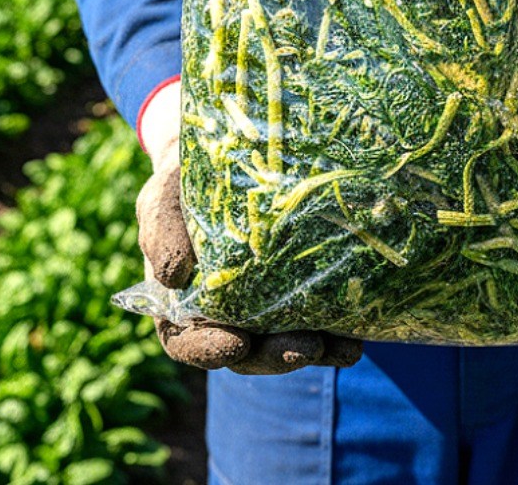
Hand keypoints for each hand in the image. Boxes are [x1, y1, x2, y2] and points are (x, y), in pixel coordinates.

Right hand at [136, 80, 363, 373]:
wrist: (221, 161)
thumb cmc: (182, 185)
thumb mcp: (161, 201)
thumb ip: (162, 235)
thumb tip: (174, 277)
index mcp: (181, 307)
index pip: (189, 343)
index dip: (210, 351)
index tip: (237, 344)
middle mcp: (223, 317)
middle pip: (248, 352)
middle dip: (277, 356)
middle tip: (307, 348)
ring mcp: (261, 309)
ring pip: (285, 343)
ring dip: (315, 350)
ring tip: (344, 350)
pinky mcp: (295, 290)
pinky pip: (315, 318)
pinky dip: (336, 333)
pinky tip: (357, 336)